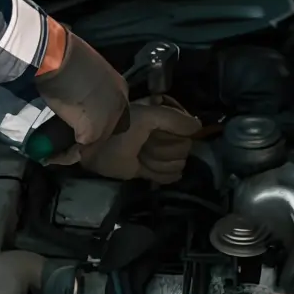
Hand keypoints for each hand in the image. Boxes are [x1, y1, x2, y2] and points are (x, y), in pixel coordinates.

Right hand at [35, 27, 128, 163]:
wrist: (58, 57)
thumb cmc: (67, 55)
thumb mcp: (86, 69)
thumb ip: (87, 85)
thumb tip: (75, 95)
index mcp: (119, 87)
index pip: (112, 112)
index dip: (96, 120)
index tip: (79, 124)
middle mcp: (120, 104)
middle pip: (108, 130)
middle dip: (91, 137)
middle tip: (71, 142)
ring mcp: (109, 119)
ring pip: (94, 142)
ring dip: (77, 148)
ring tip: (60, 153)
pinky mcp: (94, 131)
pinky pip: (79, 148)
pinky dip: (66, 153)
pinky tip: (54, 155)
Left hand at [79, 96, 200, 181]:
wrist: (96, 146)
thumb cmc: (120, 127)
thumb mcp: (147, 117)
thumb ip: (174, 119)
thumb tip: (198, 127)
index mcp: (164, 117)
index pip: (188, 129)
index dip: (174, 134)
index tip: (157, 131)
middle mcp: (165, 134)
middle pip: (184, 149)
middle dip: (163, 149)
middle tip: (143, 144)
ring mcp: (159, 153)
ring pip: (178, 164)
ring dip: (158, 161)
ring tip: (139, 154)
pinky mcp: (152, 170)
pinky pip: (171, 176)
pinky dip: (158, 173)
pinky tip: (144, 166)